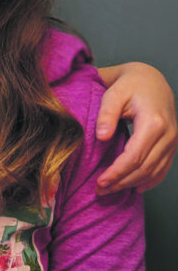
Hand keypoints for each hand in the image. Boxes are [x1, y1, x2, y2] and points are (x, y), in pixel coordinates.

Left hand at [96, 62, 176, 193]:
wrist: (151, 80)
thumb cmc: (129, 86)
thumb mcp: (114, 94)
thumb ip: (106, 114)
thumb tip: (102, 138)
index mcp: (153, 123)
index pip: (135, 156)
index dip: (117, 172)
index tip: (100, 182)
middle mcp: (168, 135)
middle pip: (144, 168)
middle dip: (121, 182)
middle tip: (99, 190)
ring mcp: (172, 141)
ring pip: (154, 171)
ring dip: (132, 184)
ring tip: (110, 190)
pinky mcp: (171, 145)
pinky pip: (163, 168)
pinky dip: (149, 181)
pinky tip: (134, 188)